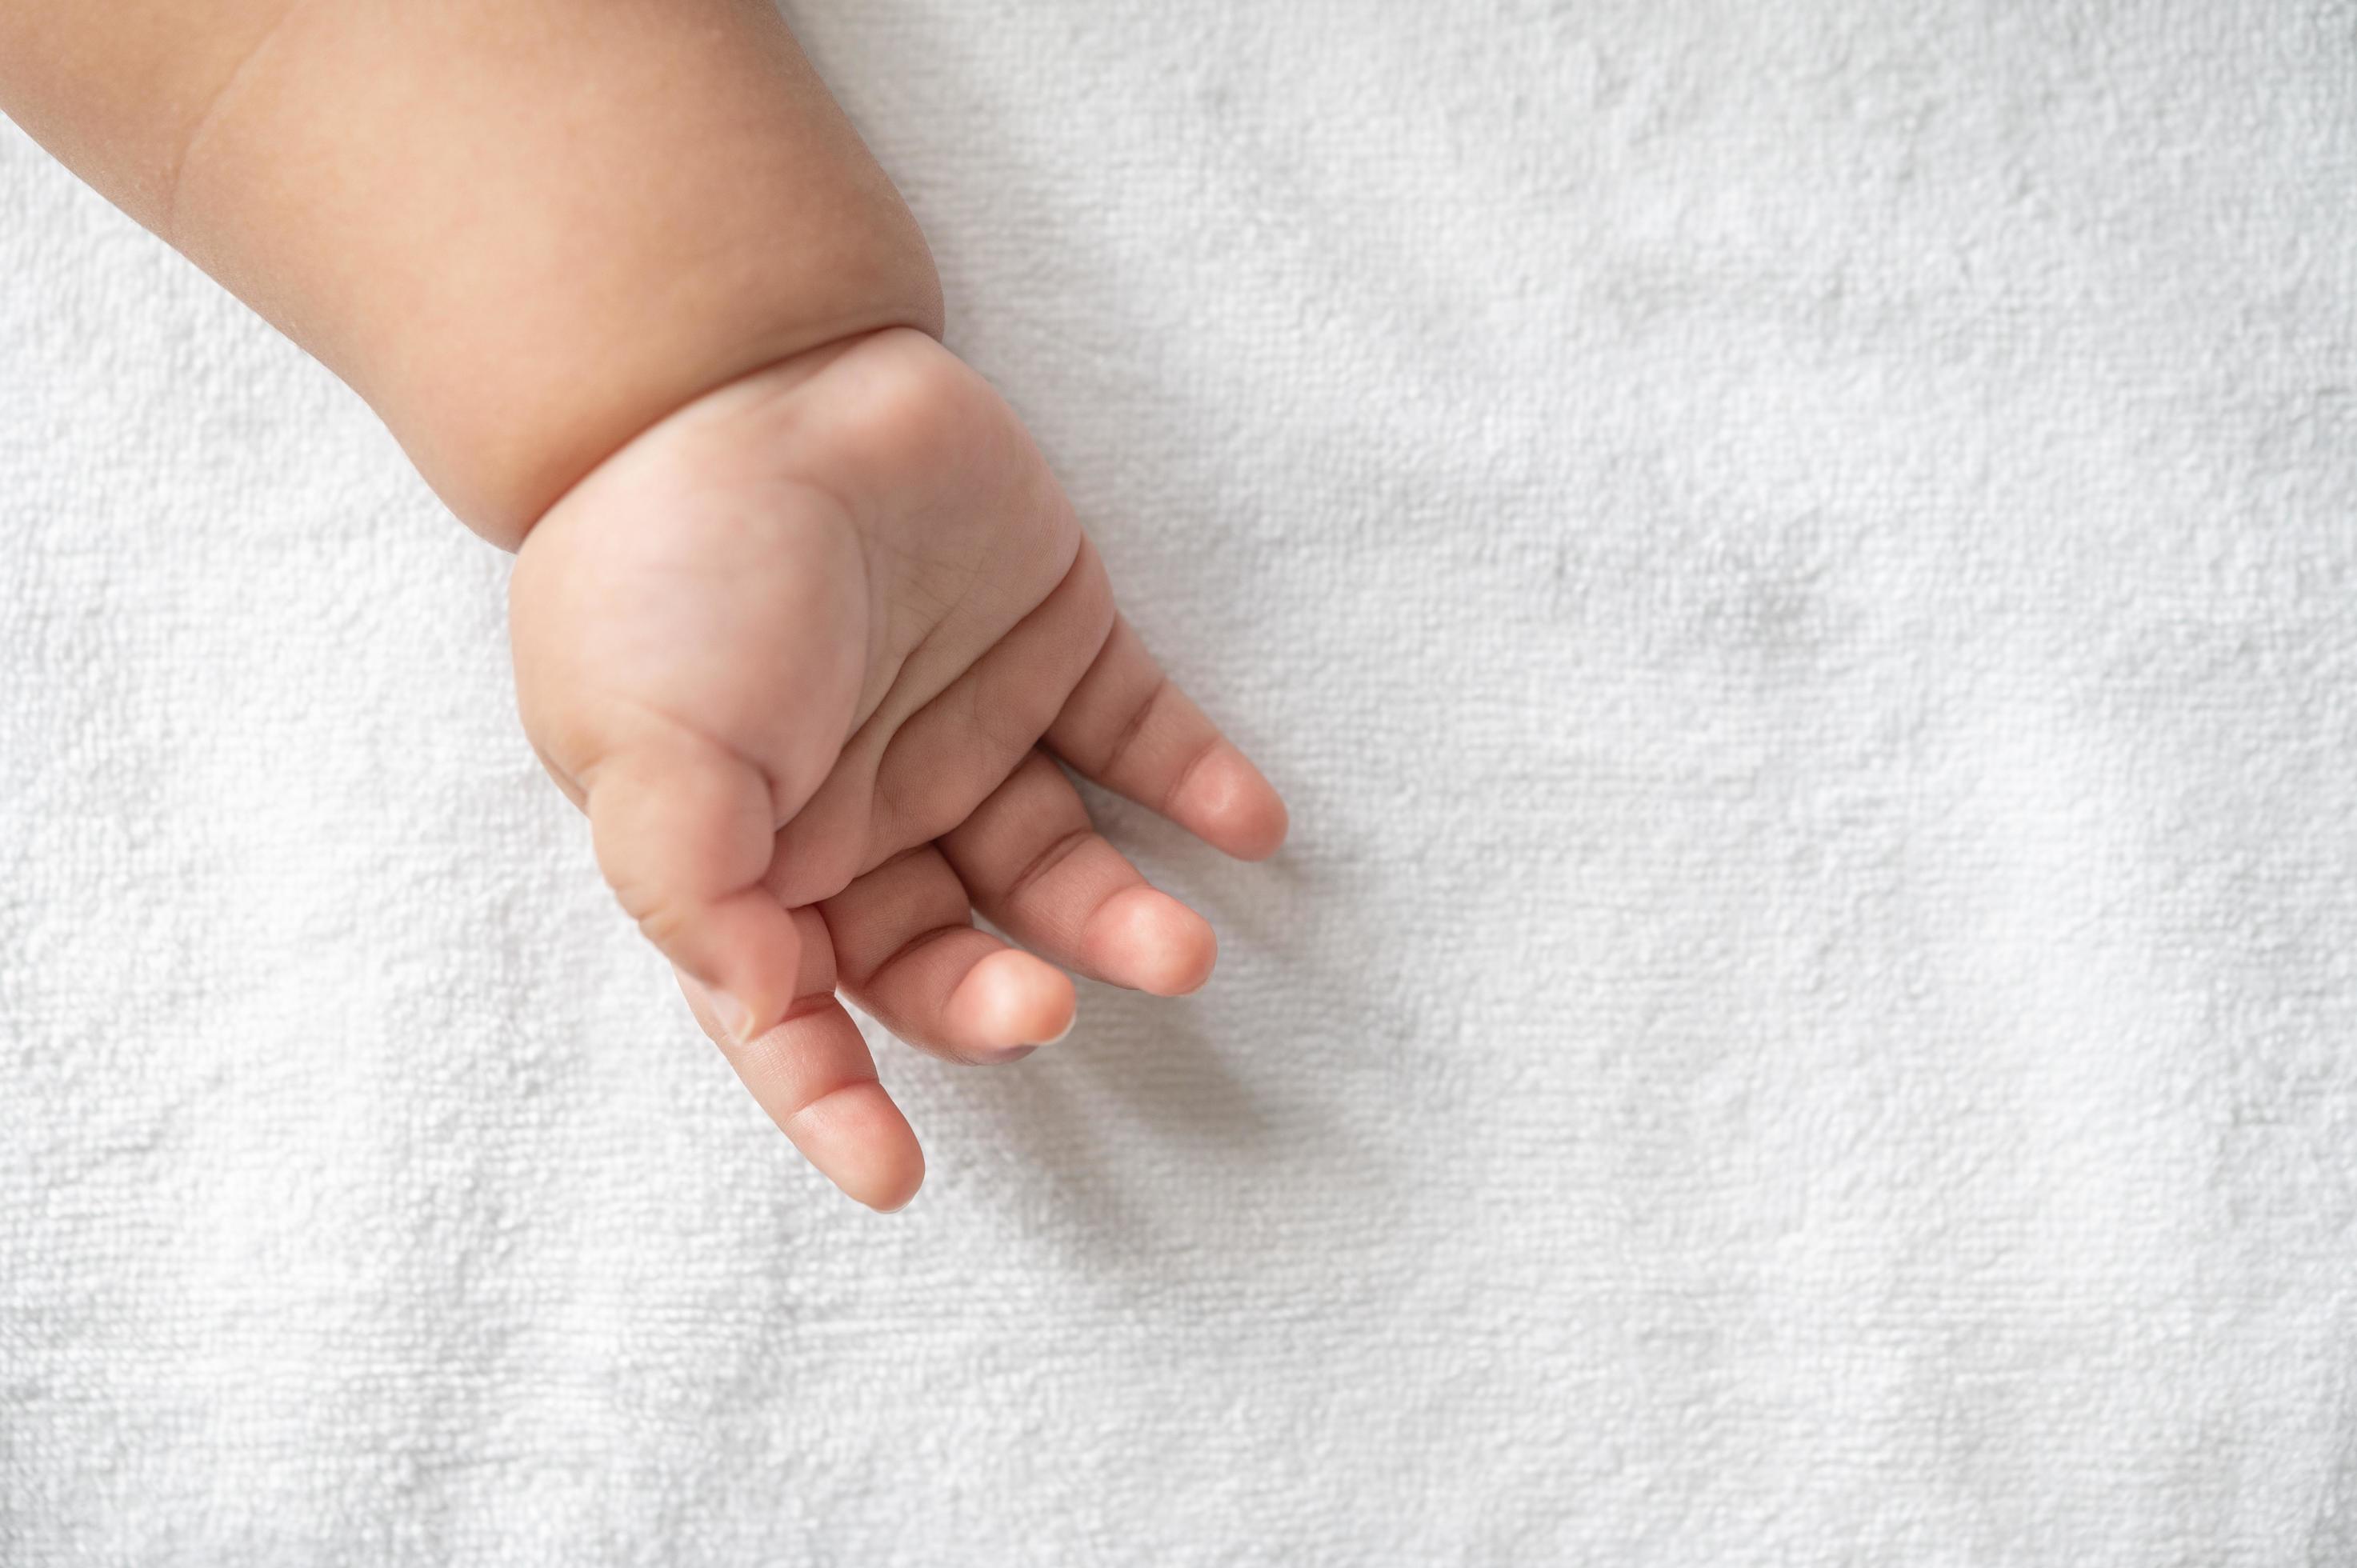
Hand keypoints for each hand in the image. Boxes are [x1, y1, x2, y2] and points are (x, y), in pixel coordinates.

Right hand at [508, 328, 1287, 1208]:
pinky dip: (1202, 785)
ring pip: (1060, 863)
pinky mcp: (1056, 648)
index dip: (835, 1102)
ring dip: (1124, 917)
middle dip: (1002, 997)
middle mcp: (866, 816)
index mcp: (755, 857)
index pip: (797, 1014)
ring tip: (1183, 945)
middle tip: (1046, 1007)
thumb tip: (768, 1011)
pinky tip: (1249, 823)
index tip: (896, 1178)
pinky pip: (1141, 737)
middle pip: (947, 950)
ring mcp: (967, 733)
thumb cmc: (669, 570)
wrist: (747, 375)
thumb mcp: (639, 745)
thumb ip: (698, 891)